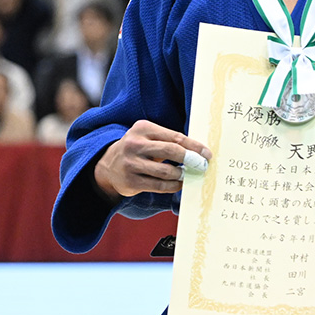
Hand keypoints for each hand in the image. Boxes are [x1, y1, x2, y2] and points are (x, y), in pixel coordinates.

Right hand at [94, 120, 210, 199]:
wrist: (107, 166)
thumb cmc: (136, 150)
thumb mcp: (147, 137)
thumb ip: (168, 140)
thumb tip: (197, 151)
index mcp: (142, 128)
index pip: (175, 136)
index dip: (194, 146)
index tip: (207, 153)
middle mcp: (135, 144)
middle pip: (171, 151)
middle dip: (191, 159)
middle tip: (202, 166)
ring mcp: (131, 163)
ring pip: (166, 171)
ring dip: (181, 174)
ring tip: (186, 174)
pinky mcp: (131, 181)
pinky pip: (159, 185)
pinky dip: (173, 185)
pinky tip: (178, 183)